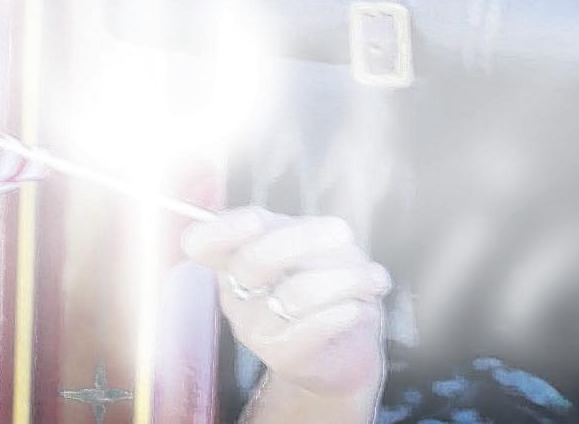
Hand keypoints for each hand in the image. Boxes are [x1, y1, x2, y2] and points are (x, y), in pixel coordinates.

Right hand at [183, 207, 390, 409]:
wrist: (340, 352)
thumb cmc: (322, 287)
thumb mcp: (309, 250)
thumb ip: (306, 234)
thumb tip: (332, 234)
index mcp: (233, 260)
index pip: (205, 243)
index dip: (223, 229)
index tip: (256, 220)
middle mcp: (235, 295)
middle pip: (256, 259)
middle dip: (306, 239)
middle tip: (343, 233)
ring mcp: (255, 329)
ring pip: (297, 292)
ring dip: (346, 278)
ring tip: (373, 277)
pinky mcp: (282, 357)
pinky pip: (315, 326)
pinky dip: (346, 310)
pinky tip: (359, 306)